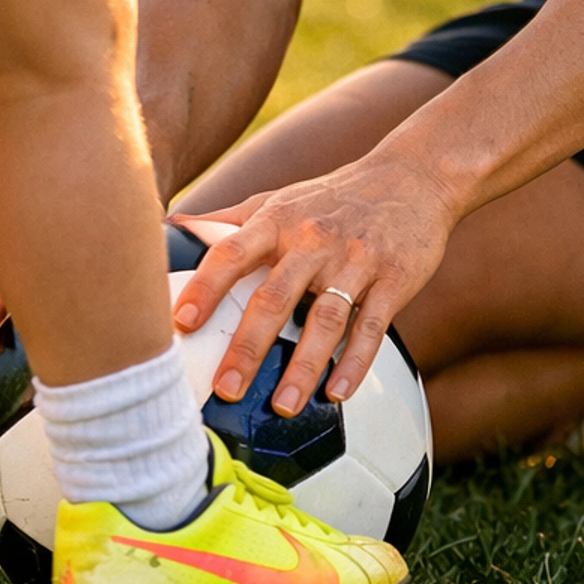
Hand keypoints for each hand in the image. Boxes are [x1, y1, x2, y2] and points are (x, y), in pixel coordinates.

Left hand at [170, 156, 453, 416]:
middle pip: (274, 296)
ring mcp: (355, 260)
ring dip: (303, 367)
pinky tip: (338, 393)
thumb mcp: (278, 199)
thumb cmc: (333, 196)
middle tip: (226, 388)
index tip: (179, 323)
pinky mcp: (394, 278)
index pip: (231, 252)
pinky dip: (355, 362)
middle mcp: (313, 240)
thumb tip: (170, 227)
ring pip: (325, 319)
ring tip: (283, 407)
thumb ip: (227, 219)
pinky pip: (372, 326)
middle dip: (248, 346)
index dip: (204, 287)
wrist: (413, 176)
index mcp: (278, 221)